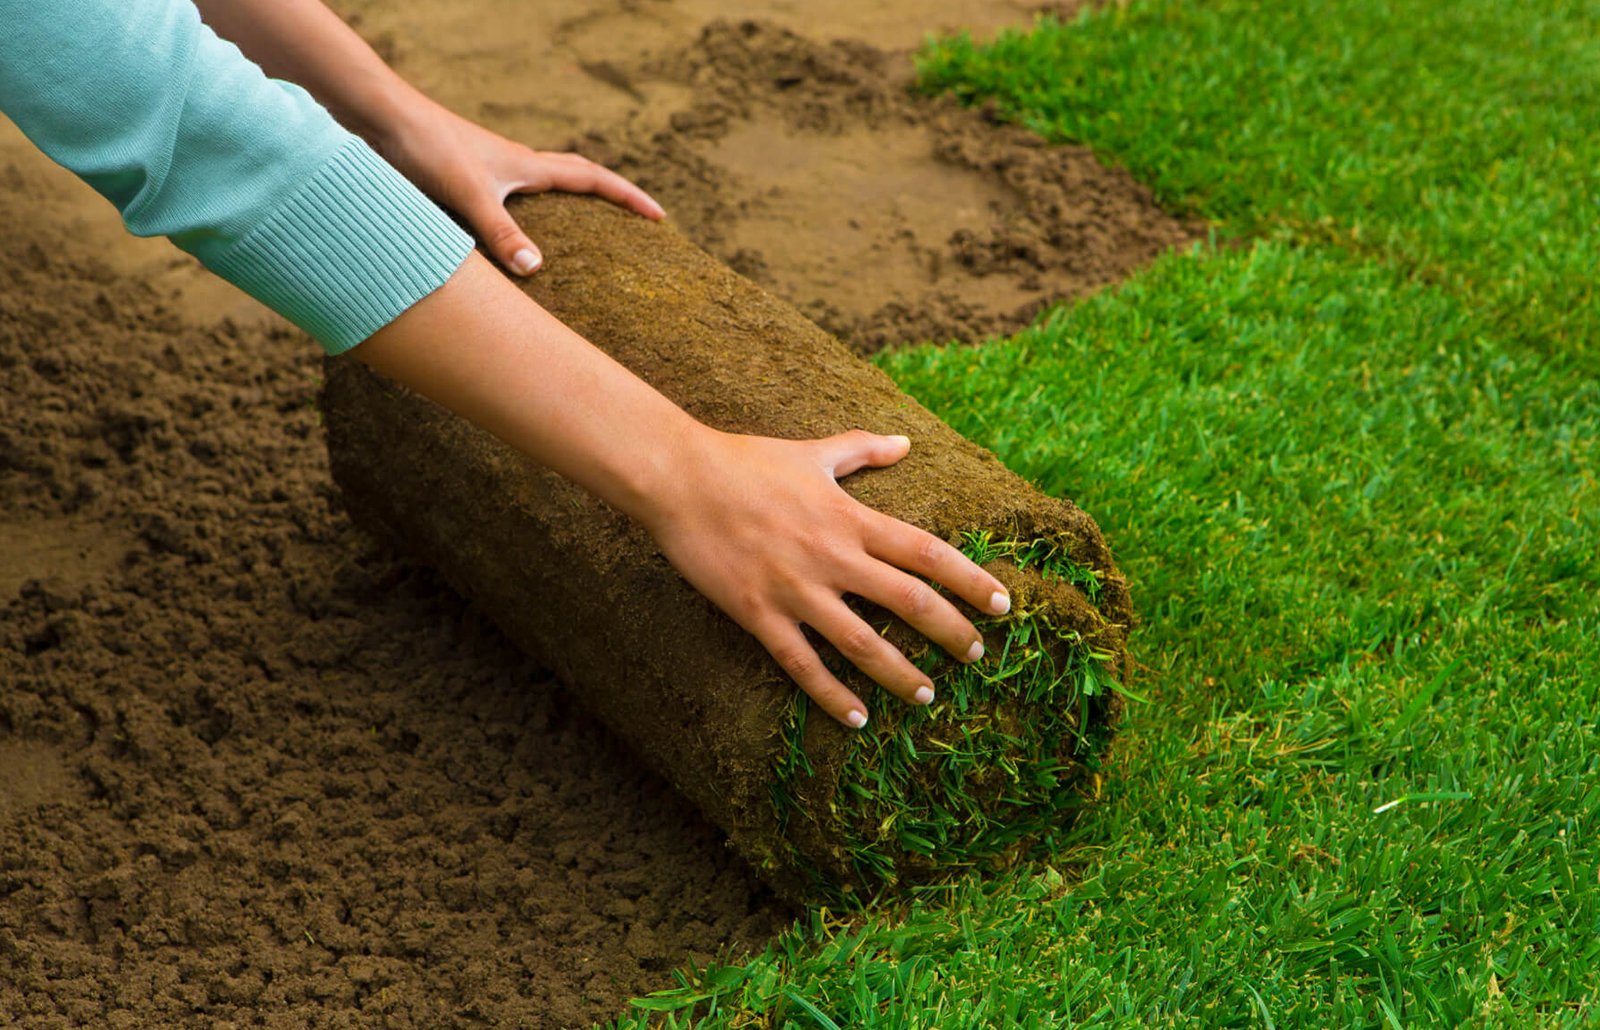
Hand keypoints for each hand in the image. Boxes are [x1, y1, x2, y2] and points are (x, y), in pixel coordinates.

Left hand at [373, 99, 663, 275]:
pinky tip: (507, 250)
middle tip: (632, 225)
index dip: (627, 197)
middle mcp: (511, 167)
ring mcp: (486, 173)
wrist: (375, 117)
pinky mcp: (459, 182)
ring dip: (563, 211)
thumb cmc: (423, 146)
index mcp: (525, 166)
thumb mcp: (468, 193)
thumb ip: (501, 232)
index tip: (659, 217)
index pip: (592, 178)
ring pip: (538, 193)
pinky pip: (503, 206)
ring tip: (579, 243)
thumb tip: (537, 270)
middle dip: (606, 201)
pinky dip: (518, 224)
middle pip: (573, 179)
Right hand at [643, 427, 1012, 727]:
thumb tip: (905, 442)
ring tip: (926, 696)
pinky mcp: (759, 614)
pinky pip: (802, 664)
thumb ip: (862, 452)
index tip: (1001, 604)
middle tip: (976, 655)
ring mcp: (796, 589)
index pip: (926, 552)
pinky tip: (856, 719)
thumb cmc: (745, 461)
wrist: (679, 478)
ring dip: (899, 674)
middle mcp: (832, 556)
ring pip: (861, 642)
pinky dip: (831, 695)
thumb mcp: (811, 453)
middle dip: (949, 632)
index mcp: (850, 517)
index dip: (970, 579)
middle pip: (908, 601)